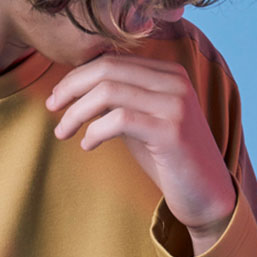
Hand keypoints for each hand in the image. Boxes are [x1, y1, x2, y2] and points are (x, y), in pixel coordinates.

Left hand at [45, 51, 236, 250]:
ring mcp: (175, 105)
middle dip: (71, 88)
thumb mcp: (141, 121)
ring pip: (110, 92)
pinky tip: (86, 145)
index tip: (57, 98)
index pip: (113, 61)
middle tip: (51, 109)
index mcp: (168, 73)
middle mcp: (175, 82)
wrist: (205, 195)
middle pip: (108, 70)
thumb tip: (77, 89)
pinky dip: (94, 131)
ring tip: (62, 132)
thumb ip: (119, 101)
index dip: (78, 76)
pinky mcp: (171, 131)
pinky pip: (119, 119)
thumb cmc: (169, 160)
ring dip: (77, 112)